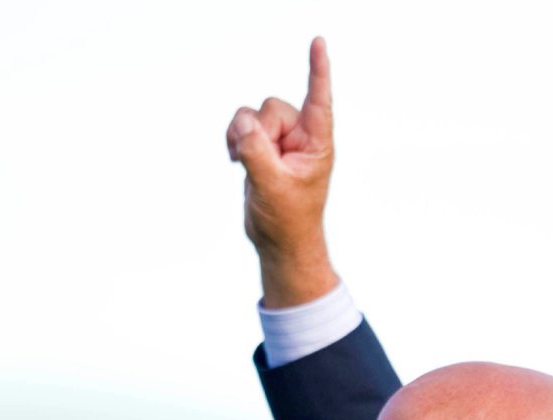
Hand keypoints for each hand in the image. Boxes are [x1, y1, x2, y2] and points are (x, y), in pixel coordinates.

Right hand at [226, 36, 339, 306]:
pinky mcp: (261, 148)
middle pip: (272, 107)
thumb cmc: (287, 220)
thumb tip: (242, 126)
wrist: (278, 243)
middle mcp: (300, 137)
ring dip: (242, 136)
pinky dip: (234, 140)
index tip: (318, 42)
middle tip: (260, 165)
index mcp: (317, 143)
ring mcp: (279, 141)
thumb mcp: (272, 186)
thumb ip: (257, 152)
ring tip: (245, 165)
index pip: (318, 99)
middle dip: (258, 132)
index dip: (317, 70)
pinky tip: (236, 160)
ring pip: (252, 115)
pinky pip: (241, 126)